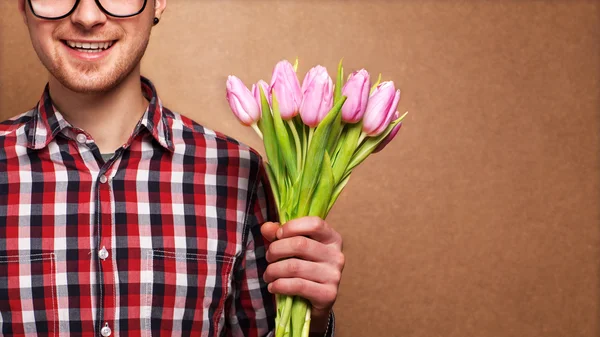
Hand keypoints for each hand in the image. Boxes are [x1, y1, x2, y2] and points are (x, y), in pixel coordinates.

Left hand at [261, 216, 344, 333]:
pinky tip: (273, 287)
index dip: (292, 226)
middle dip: (276, 250)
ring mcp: (334, 275)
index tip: (278, 235)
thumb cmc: (304, 270)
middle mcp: (337, 255)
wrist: (314, 303)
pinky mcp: (328, 294)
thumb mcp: (294, 249)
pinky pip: (297, 285)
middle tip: (268, 257)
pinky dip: (279, 285)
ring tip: (268, 275)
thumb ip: (281, 235)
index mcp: (332, 239)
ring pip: (294, 266)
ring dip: (273, 270)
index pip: (315, 224)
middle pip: (300, 244)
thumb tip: (266, 227)